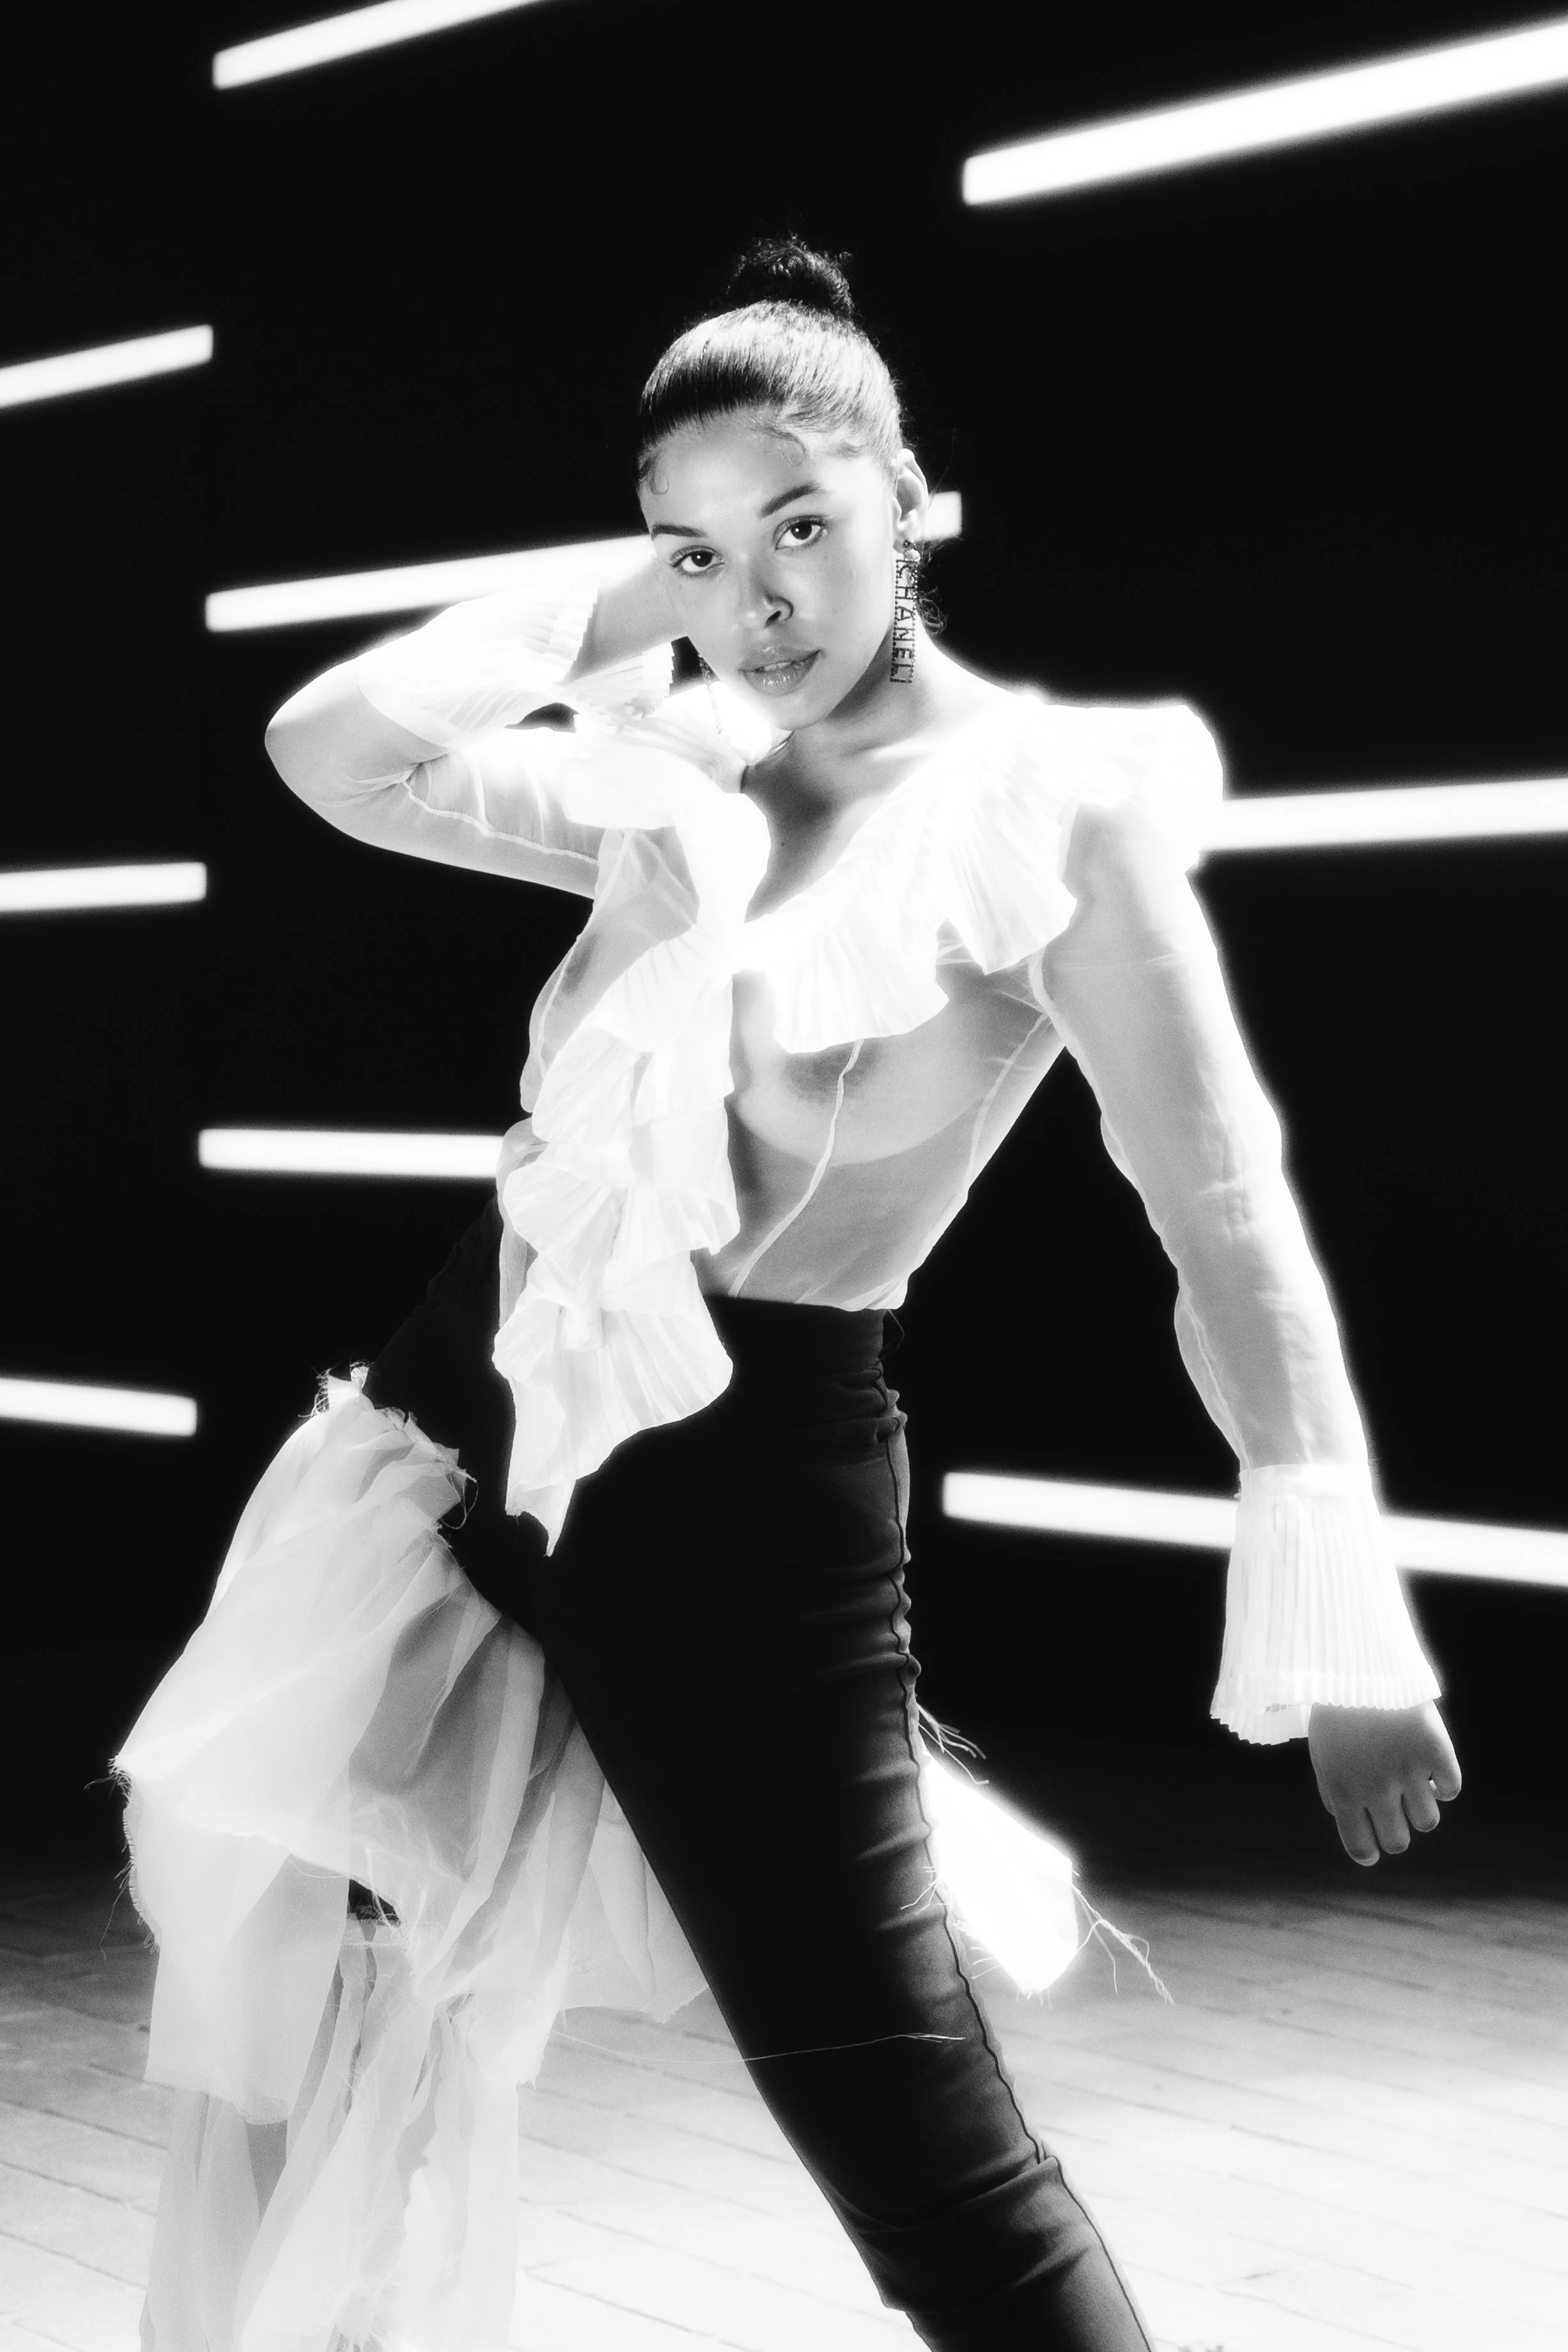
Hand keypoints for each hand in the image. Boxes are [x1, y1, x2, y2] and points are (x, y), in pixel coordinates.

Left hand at [1307, 1701, 1461, 1866]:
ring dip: (1421, 1807)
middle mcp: (1376, 1788)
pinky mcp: (1435, 1750)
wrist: (1359, 1664)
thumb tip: (1346, 1819)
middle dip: (1397, 1831)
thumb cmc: (1336, 1710)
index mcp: (1342, 1790)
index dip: (1369, 1853)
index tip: (1375, 1851)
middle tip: (1396, 1813)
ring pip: (1427, 1821)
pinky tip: (1433, 1769)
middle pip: (1398, 1840)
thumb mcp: (1323, 1753)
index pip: (1360, 1846)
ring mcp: (1408, 1770)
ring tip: (1414, 1785)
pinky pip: (1451, 1788)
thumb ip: (1333, 1791)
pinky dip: (1445, 1784)